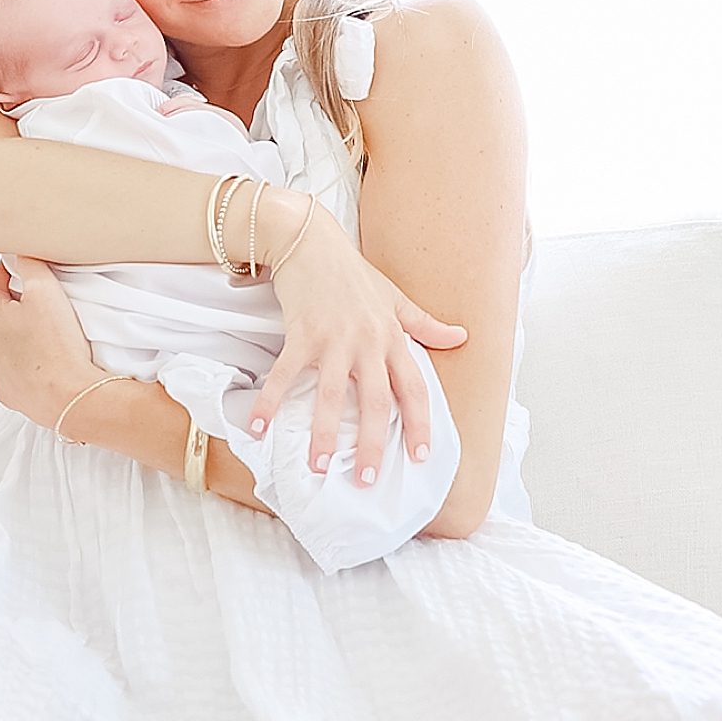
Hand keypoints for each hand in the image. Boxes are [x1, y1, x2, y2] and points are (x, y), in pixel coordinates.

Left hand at [0, 257, 100, 431]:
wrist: (68, 395)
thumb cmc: (56, 346)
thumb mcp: (45, 290)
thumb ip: (29, 264)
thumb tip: (20, 254)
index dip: (12, 269)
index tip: (26, 268)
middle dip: (18, 304)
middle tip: (46, 305)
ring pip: (5, 340)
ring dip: (21, 334)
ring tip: (48, 335)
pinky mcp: (7, 389)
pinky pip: (13, 367)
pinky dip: (26, 360)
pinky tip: (46, 359)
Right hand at [250, 203, 465, 486]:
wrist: (312, 241)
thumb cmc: (353, 274)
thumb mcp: (394, 298)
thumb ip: (424, 324)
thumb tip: (462, 336)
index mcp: (393, 338)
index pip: (413, 388)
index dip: (419, 424)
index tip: (420, 458)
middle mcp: (368, 342)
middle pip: (375, 401)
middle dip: (373, 443)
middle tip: (366, 479)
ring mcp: (334, 339)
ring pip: (332, 394)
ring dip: (324, 432)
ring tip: (318, 467)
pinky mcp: (301, 333)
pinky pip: (286, 374)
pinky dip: (271, 401)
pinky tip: (259, 427)